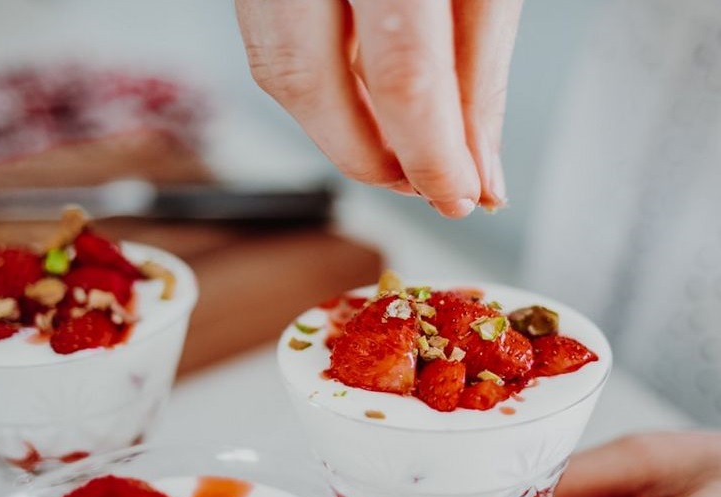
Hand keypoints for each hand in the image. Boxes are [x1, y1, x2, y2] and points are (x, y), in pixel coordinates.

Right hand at [235, 0, 523, 216]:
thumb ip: (480, 76)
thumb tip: (480, 176)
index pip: (403, 67)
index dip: (430, 151)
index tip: (457, 197)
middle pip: (308, 79)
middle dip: (367, 156)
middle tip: (419, 183)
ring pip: (279, 68)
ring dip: (341, 129)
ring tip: (398, 146)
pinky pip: (271, 43)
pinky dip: (323, 90)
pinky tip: (363, 99)